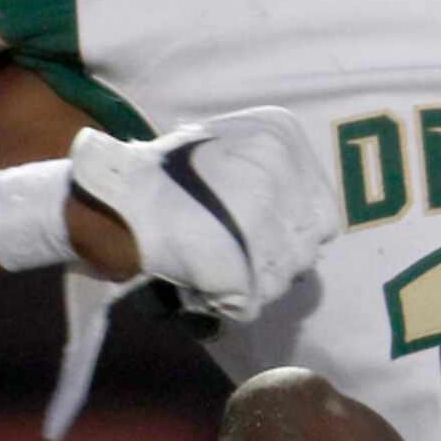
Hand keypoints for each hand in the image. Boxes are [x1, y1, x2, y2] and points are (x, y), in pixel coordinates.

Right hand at [66, 109, 339, 319]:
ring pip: (284, 278)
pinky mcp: (238, 265)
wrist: (115, 201)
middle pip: (308, 248)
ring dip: (255, 281)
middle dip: (279, 259)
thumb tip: (313, 222)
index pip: (325, 213)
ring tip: (218, 261)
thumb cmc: (169, 174)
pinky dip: (231, 299)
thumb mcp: (230, 145)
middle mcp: (279, 176)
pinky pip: (254, 300)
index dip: (298, 232)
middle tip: (238, 252)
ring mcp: (260, 222)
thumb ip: (277, 172)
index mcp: (280, 139)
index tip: (269, 237)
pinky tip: (207, 278)